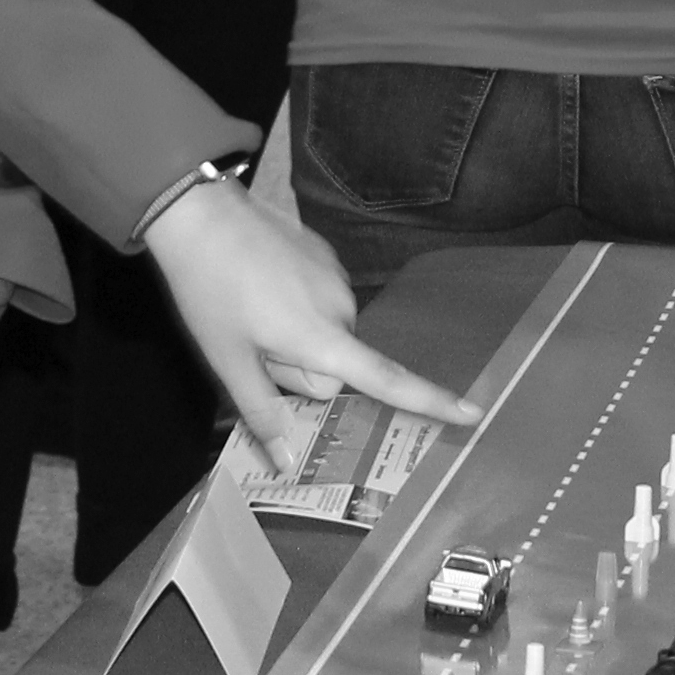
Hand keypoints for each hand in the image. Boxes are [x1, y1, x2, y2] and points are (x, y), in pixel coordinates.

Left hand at [136, 185, 480, 468]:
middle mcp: (342, 307)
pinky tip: (257, 282)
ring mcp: (336, 275)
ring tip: (247, 308)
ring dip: (295, 333)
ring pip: (324, 331)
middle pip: (335, 364)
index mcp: (324, 337)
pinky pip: (318, 299)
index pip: (389, 379)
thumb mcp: (229, 360)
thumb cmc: (210, 292)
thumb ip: (263, 412)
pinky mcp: (324, 252)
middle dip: (300, 366)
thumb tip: (288, 461)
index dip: (432, 401)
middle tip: (251, 343)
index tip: (474, 412)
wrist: (199, 213)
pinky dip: (293, 302)